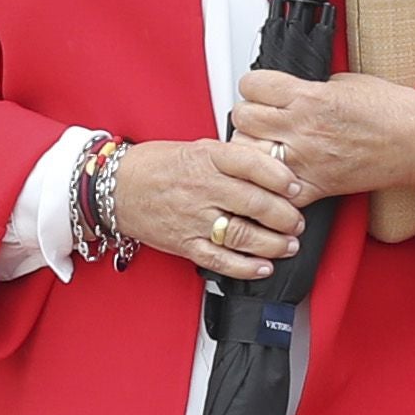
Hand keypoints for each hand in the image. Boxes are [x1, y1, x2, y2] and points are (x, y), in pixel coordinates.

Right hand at [114, 136, 305, 281]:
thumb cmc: (159, 166)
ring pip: (242, 234)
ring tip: (289, 245)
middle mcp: (202, 187)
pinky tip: (263, 267)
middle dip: (285, 216)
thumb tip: (274, 166)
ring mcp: (193, 218)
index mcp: (207, 158)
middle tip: (297, 221)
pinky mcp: (184, 243)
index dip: (281, 177)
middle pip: (254, 203)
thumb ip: (233, 158)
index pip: (252, 164)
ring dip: (273, 243)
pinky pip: (219, 259)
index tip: (298, 187)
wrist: (117, 188)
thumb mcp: (198, 147)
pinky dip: (245, 267)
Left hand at [228, 67, 414, 207]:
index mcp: (310, 96)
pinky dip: (271, 187)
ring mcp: (306, 159)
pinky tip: (277, 178)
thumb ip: (308, 87)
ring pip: (249, 155)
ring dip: (253, 150)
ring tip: (267, 147)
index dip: (253, 86)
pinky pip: (275, 193)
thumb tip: (285, 92)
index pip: (252, 84)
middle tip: (260, 118)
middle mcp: (302, 127)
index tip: (260, 91)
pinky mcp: (316, 186)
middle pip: (243, 117)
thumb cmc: (390, 110)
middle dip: (248, 115)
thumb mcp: (344, 82)